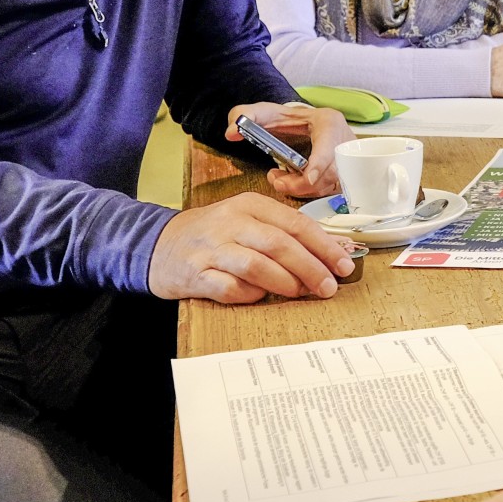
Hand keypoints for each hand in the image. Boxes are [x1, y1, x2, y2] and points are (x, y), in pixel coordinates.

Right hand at [149, 190, 355, 302]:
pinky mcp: (195, 274)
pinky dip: (251, 295)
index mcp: (249, 205)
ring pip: (257, 266)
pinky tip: (259, 296)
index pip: (296, 223)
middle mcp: (230, 222)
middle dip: (311, 268)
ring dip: (286, 282)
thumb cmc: (214, 235)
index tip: (344, 264)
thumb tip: (327, 255)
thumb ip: (282, 232)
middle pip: (280, 244)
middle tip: (329, 286)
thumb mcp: (246, 220)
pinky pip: (231, 288)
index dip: (325, 246)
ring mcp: (211, 248)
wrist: (158, 244)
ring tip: (300, 292)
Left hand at [228, 101, 351, 197]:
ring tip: (281, 181)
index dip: (319, 164)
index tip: (307, 178)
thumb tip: (232, 133)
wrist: (297, 123)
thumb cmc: (283, 119)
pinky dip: (309, 191)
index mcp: (327, 121)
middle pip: (329, 171)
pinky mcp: (342, 172)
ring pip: (330, 184)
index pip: (328, 145)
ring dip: (304, 189)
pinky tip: (293, 184)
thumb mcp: (261, 112)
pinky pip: (329, 189)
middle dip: (302, 183)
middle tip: (278, 183)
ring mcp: (345, 158)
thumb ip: (242, 116)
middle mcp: (341, 139)